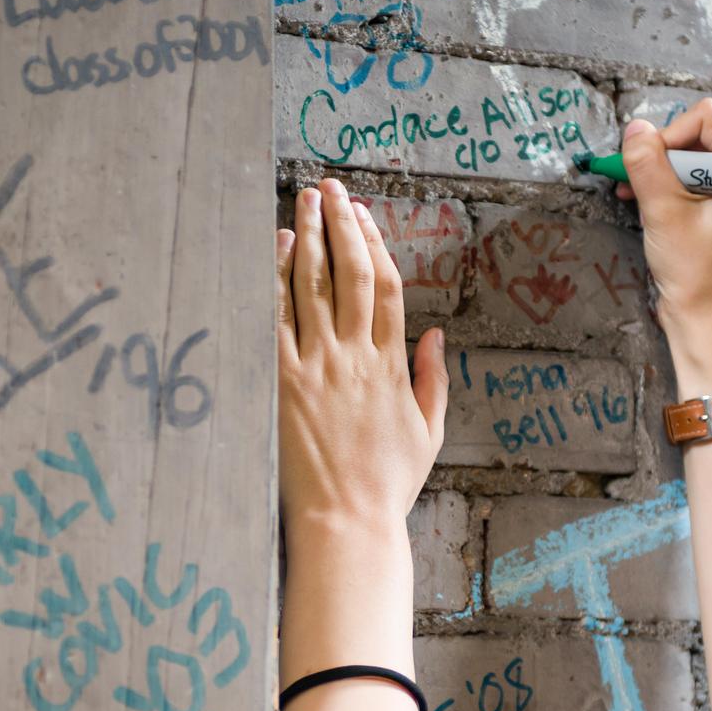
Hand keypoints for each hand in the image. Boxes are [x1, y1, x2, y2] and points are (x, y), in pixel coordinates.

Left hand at [278, 179, 447, 544]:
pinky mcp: (282, 384)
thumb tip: (438, 337)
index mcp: (392, 366)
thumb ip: (434, 380)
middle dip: (339, 225)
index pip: (387, 287)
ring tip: (301, 204)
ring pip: (312, 287)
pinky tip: (273, 250)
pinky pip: (276, 320)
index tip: (363, 214)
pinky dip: (275, 281)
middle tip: (328, 189)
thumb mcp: (428, 433)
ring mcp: (318, 368)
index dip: (375, 243)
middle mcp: (356, 357)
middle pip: (350, 274)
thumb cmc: (387, 485)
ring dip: (306, 238)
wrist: (347, 521)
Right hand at [614, 101, 711, 388]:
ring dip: (659, 173)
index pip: (707, 119)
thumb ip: (646, 164)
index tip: (647, 166)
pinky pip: (691, 182)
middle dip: (661, 155)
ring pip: (689, 159)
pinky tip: (645, 205)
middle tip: (634, 182)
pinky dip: (665, 188)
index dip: (670, 135)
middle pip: (697, 135)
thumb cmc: (695, 274)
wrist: (705, 322)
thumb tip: (635, 129)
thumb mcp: (663, 212)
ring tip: (634, 196)